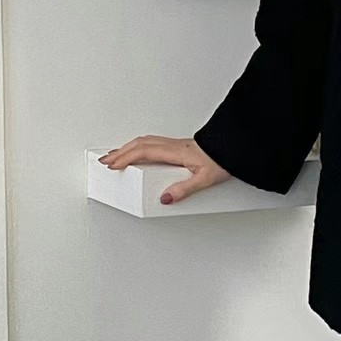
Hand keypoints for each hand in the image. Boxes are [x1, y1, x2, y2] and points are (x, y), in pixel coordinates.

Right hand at [98, 136, 230, 205]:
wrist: (235, 147)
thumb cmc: (223, 160)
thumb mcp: (204, 179)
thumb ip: (184, 190)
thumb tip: (165, 198)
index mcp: (175, 152)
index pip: (143, 152)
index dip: (125, 158)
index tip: (111, 165)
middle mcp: (173, 146)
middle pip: (140, 145)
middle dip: (120, 153)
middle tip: (105, 161)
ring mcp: (176, 144)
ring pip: (146, 142)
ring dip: (128, 148)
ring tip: (116, 156)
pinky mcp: (180, 146)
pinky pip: (153, 143)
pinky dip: (140, 147)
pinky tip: (139, 153)